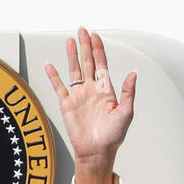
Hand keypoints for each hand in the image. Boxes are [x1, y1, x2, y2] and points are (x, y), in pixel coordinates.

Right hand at [44, 27, 136, 183]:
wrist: (97, 152)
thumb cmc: (113, 137)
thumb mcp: (126, 113)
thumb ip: (128, 92)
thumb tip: (133, 73)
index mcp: (106, 91)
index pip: (101, 65)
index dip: (99, 50)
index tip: (96, 36)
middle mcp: (92, 90)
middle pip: (87, 63)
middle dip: (85, 46)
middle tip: (82, 30)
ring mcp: (79, 96)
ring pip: (74, 70)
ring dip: (72, 55)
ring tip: (70, 40)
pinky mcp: (67, 105)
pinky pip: (59, 87)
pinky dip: (54, 76)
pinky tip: (50, 65)